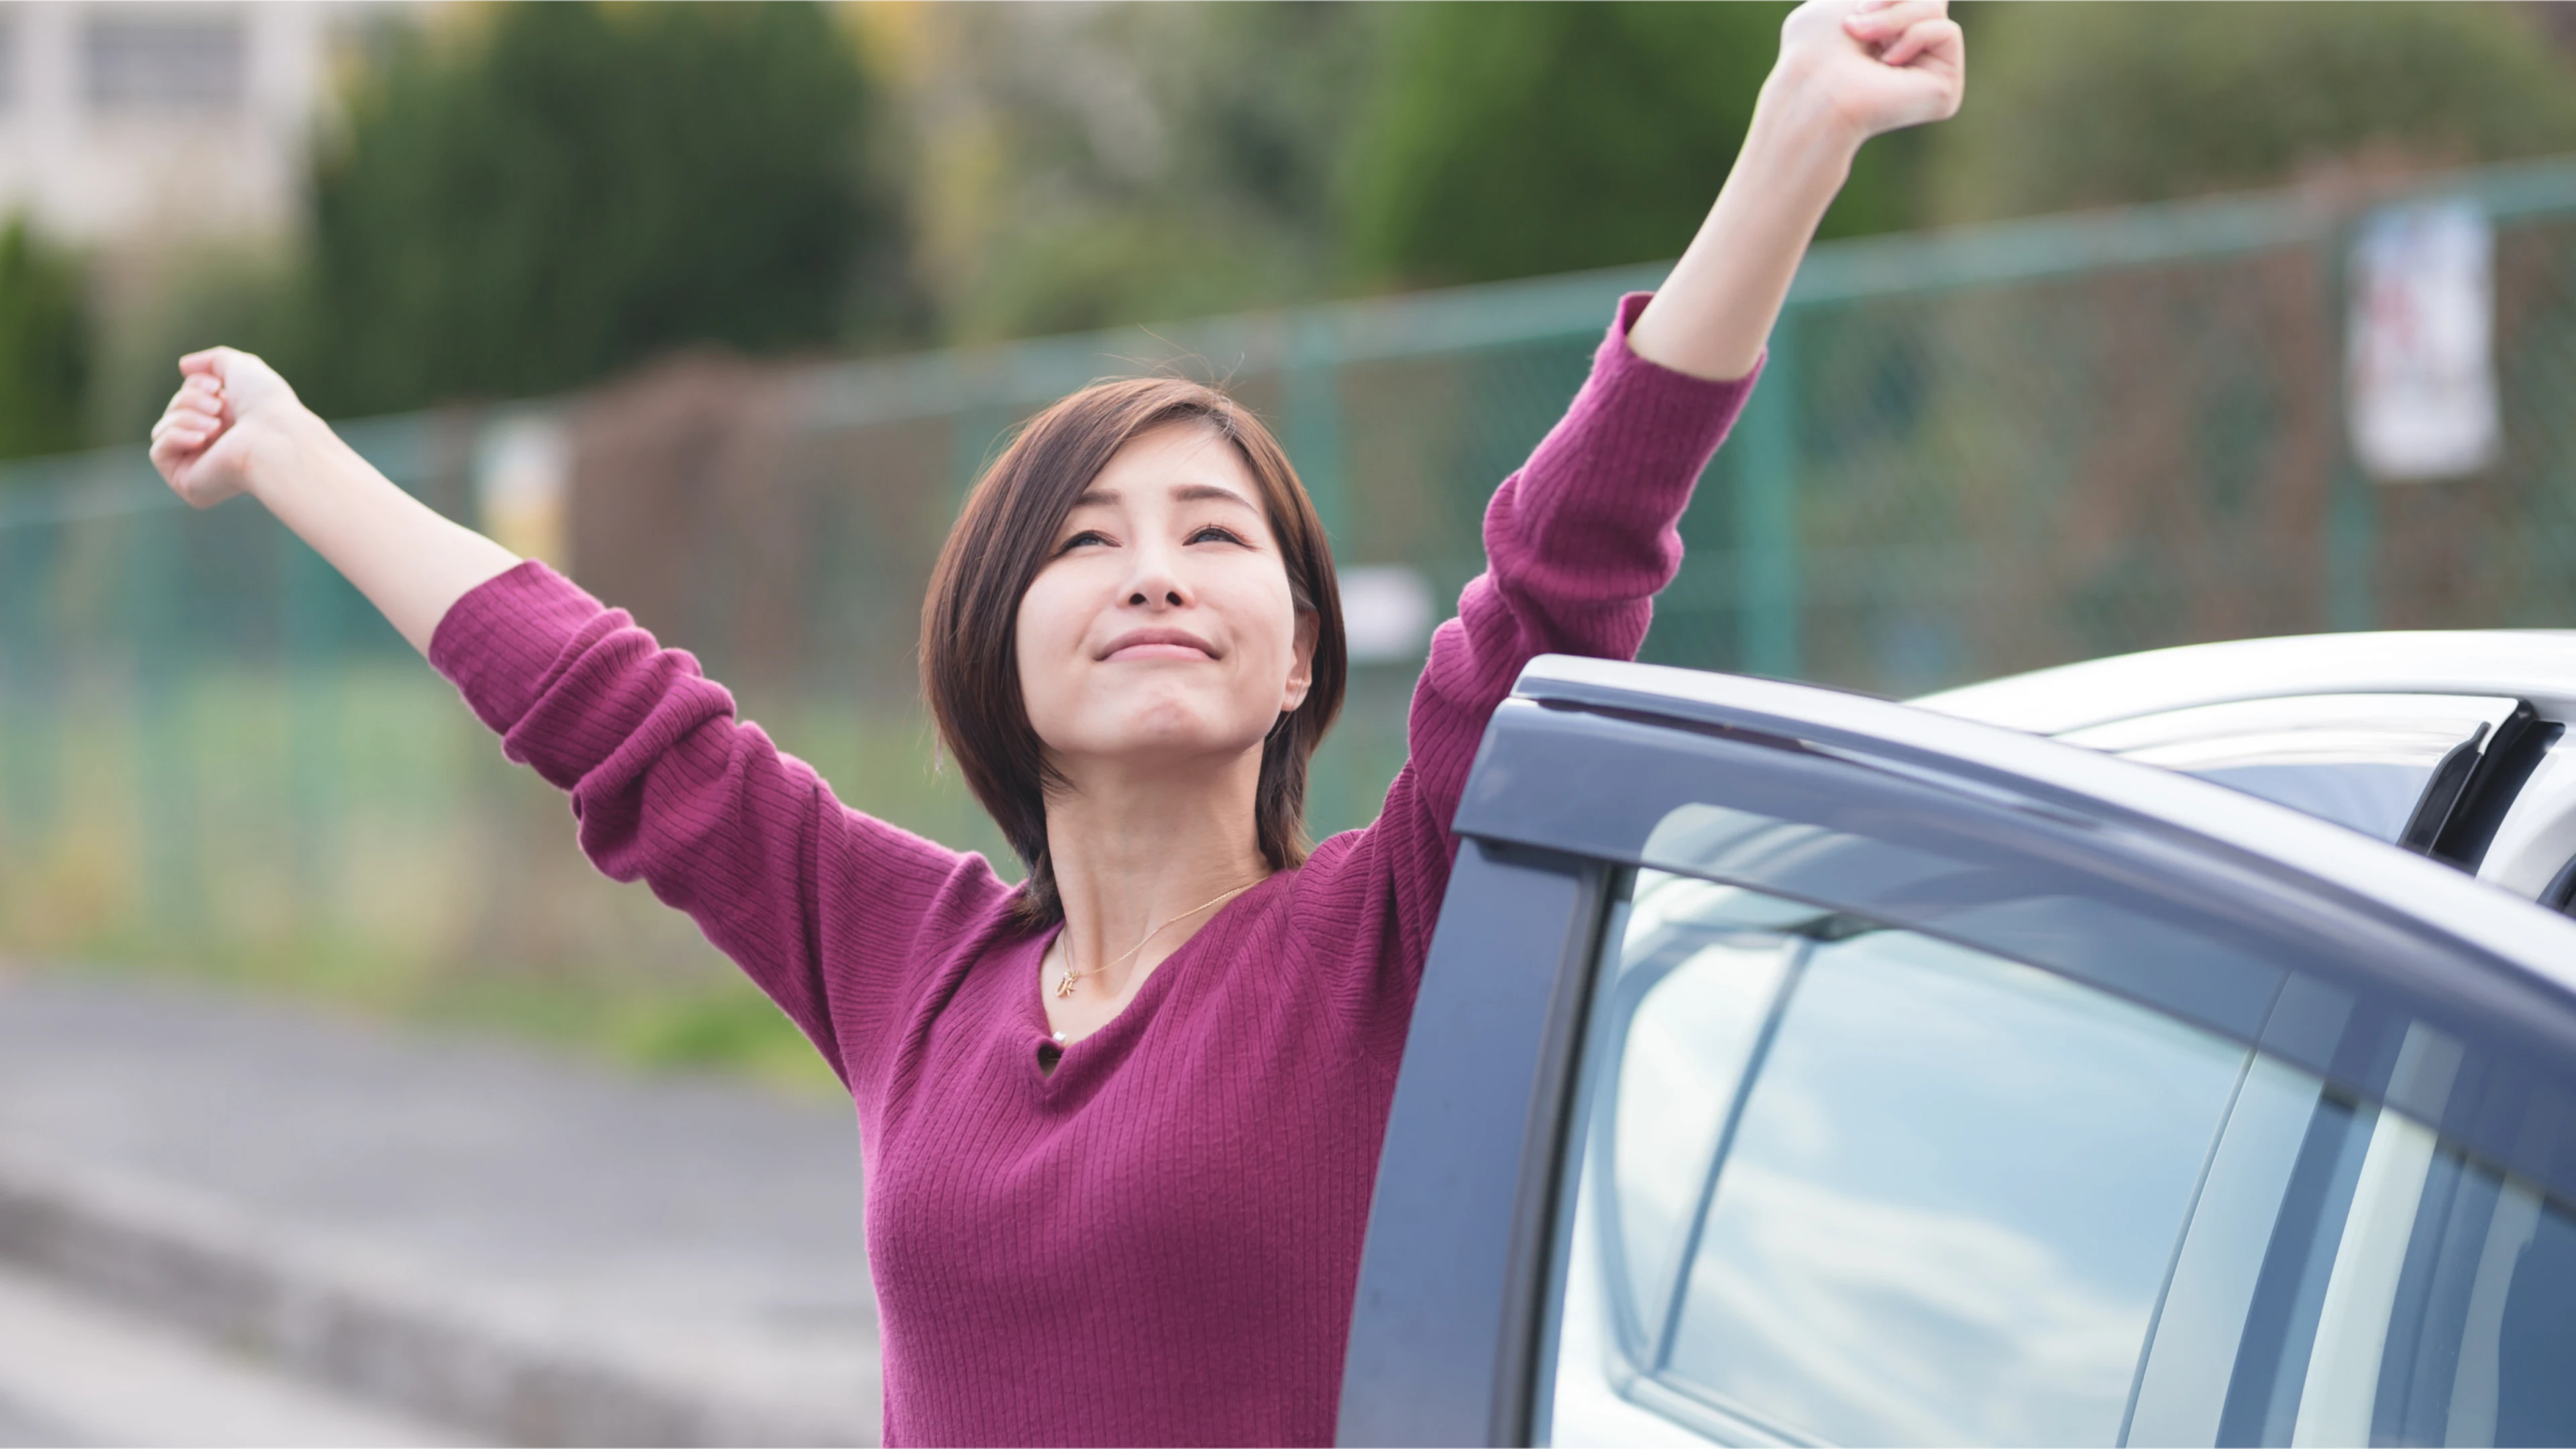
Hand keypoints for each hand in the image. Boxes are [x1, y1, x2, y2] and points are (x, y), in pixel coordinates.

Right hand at [148, 347, 309, 509]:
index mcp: (228, 424)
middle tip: (219, 407)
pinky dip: (176, 436)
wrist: (273, 437)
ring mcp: (200, 467)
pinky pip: (158, 451)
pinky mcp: (189, 485)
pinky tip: (202, 439)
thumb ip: (213, 361)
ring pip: (161, 429)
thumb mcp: (240, 367)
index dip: (196, 386)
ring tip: (216, 425)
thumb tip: (184, 366)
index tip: (218, 387)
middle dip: (190, 400)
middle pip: (173, 411)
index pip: (188, 398)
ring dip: (186, 417)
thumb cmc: (265, 404)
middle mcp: (215, 447)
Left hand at [1774, 0, 1964, 144]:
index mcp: (1888, 37)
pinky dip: (1914, 36)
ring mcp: (1929, 72)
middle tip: (1855, 25)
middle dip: (1891, 0)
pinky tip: (1887, 63)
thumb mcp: (1842, 0)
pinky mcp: (1946, 87)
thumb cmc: (1816, 47)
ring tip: (1862, 37)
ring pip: (1937, 8)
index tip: (1857, 8)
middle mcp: (1911, 54)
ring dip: (1895, 17)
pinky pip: (1948, 31)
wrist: (1815, 90)